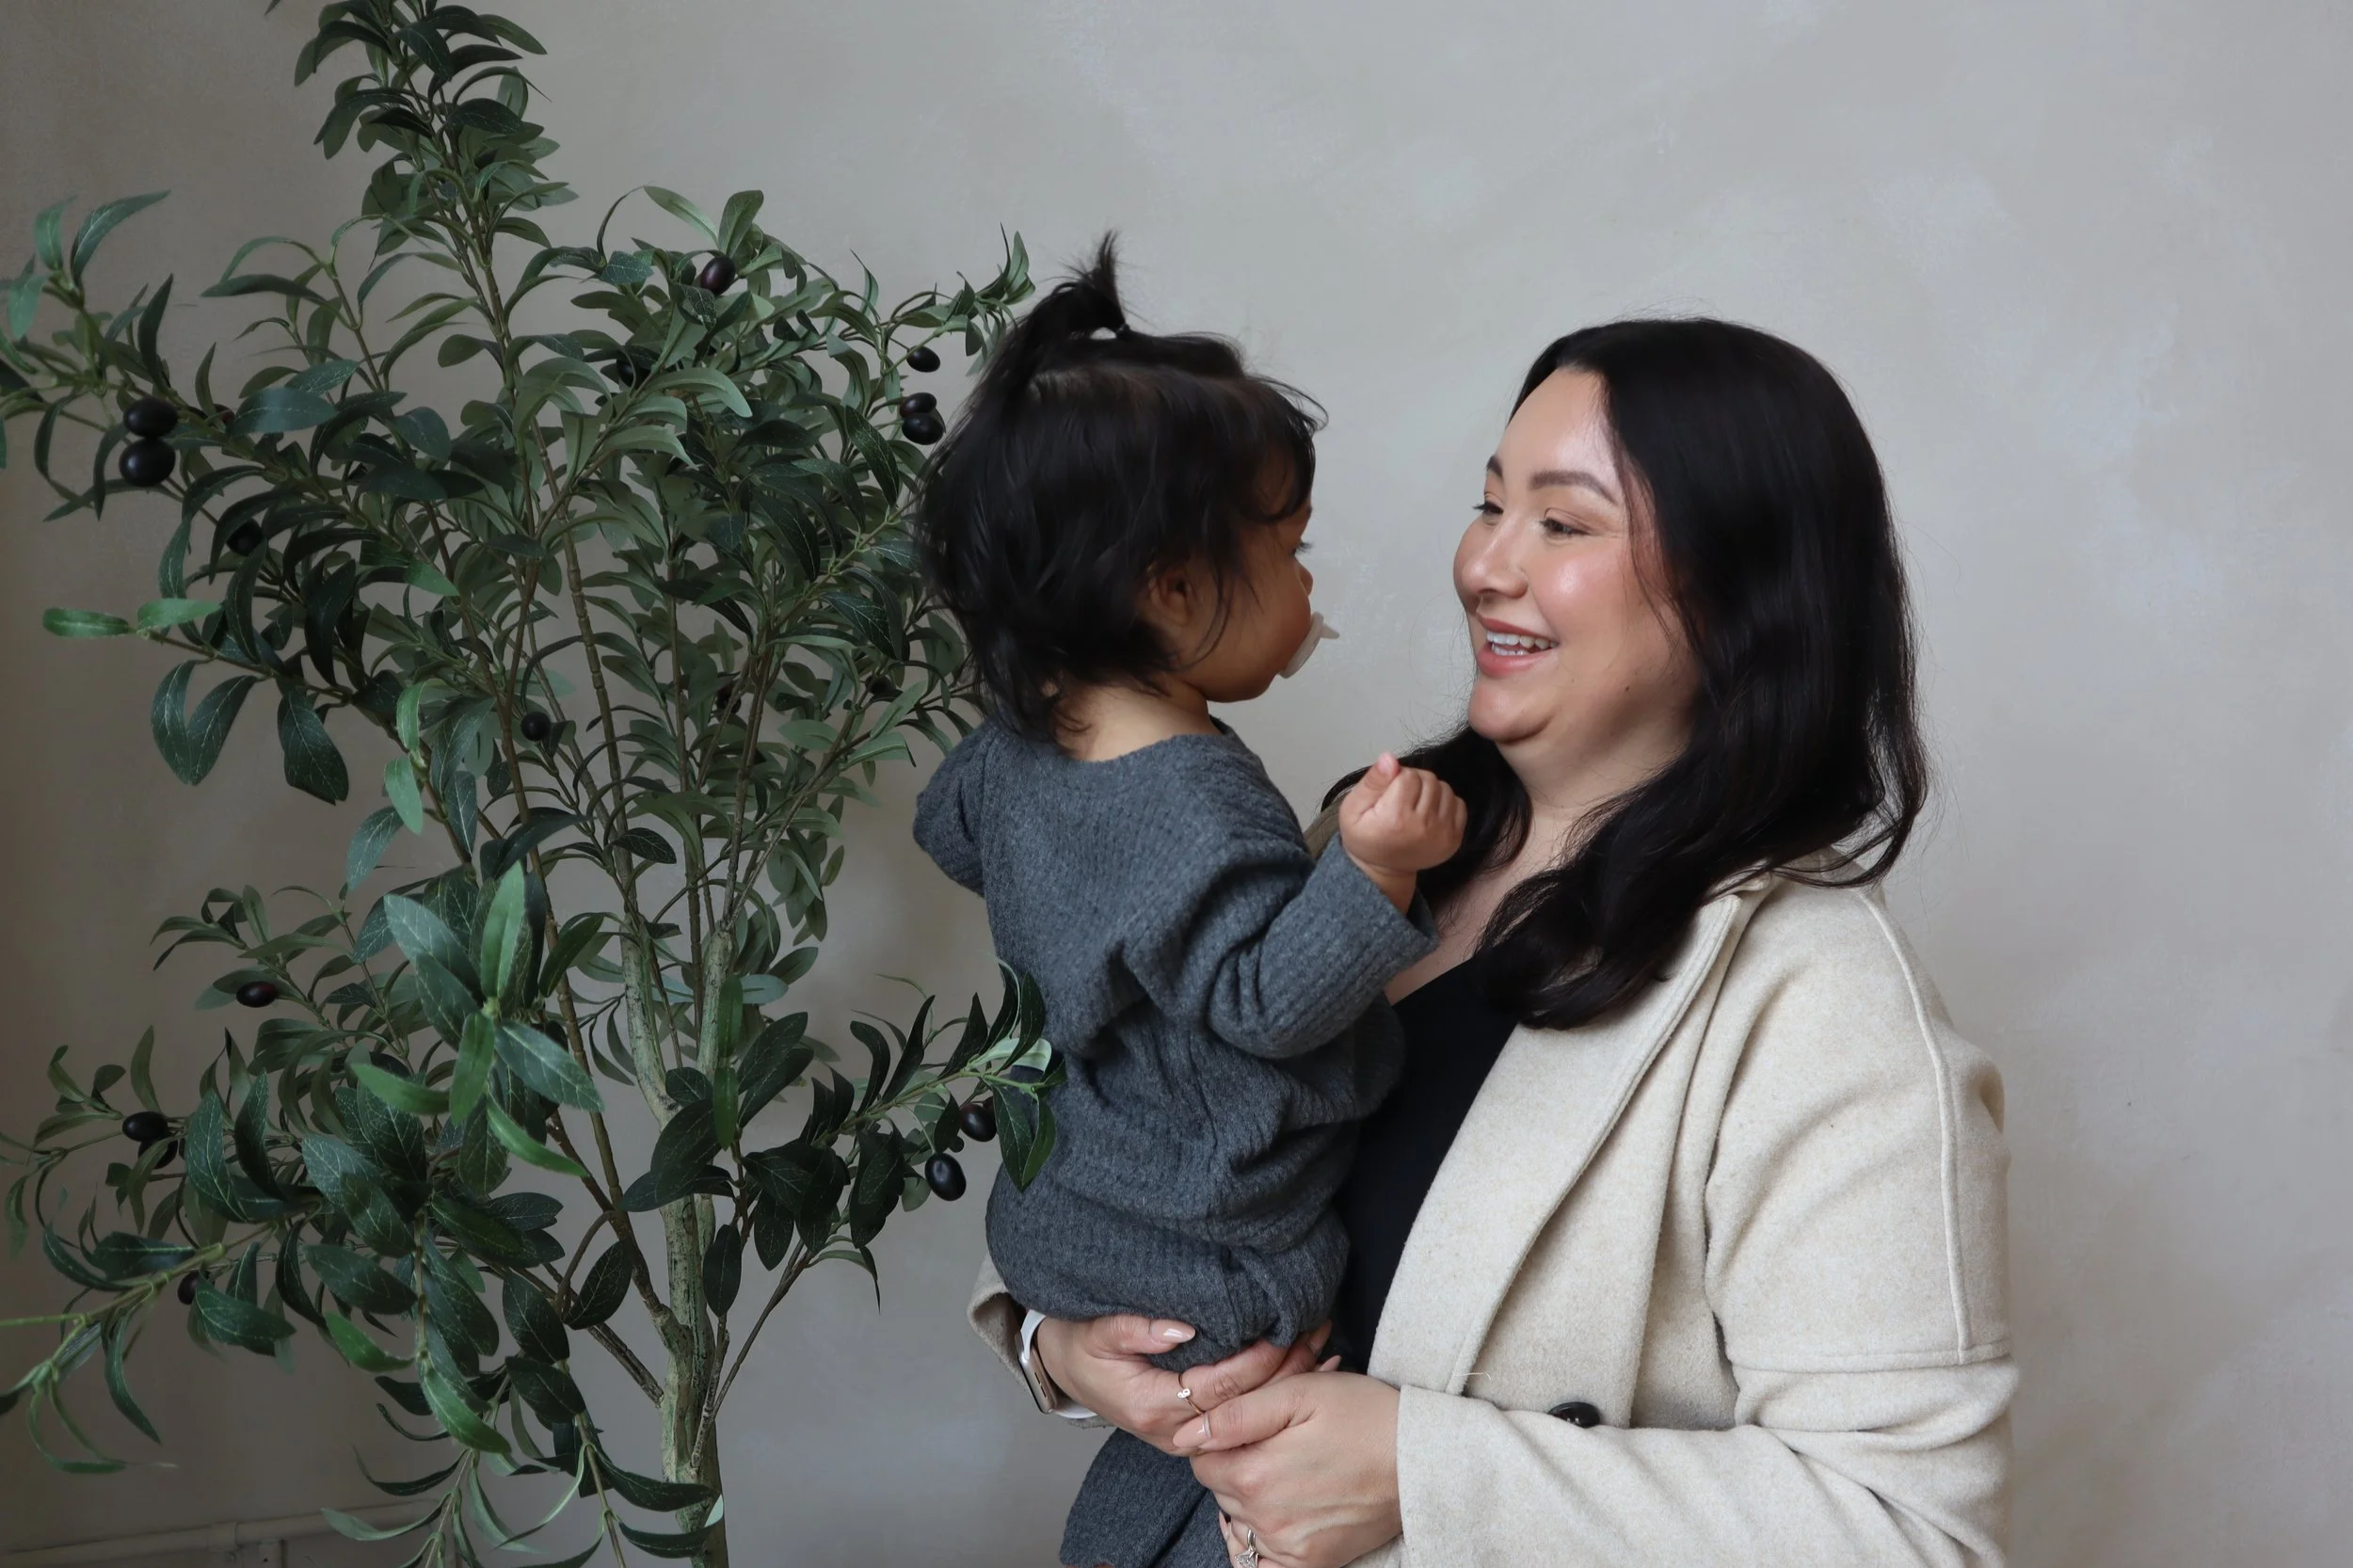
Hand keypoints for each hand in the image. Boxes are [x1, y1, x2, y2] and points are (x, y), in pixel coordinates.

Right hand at [1033, 1315, 1332, 1455]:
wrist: (1064, 1368)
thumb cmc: (1081, 1346)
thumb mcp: (1097, 1330)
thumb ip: (1136, 1329)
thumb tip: (1183, 1329)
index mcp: (1152, 1406)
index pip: (1220, 1387)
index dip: (1256, 1359)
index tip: (1286, 1328)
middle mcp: (1175, 1430)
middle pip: (1244, 1407)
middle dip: (1284, 1370)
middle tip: (1319, 1331)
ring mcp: (1187, 1434)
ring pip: (1249, 1416)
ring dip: (1288, 1382)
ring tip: (1323, 1345)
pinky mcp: (1196, 1428)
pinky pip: (1243, 1417)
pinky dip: (1276, 1394)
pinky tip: (1308, 1371)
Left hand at [1179, 1371, 1402, 1567]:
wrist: (1423, 1458)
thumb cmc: (1364, 1415)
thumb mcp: (1301, 1392)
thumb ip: (1237, 1412)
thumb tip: (1186, 1433)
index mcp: (1255, 1473)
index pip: (1201, 1461)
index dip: (1219, 1438)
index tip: (1249, 1427)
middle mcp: (1266, 1519)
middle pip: (1220, 1491)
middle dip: (1236, 1466)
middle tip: (1277, 1444)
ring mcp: (1289, 1548)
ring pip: (1240, 1524)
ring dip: (1250, 1500)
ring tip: (1287, 1474)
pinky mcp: (1312, 1564)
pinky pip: (1260, 1566)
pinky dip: (1259, 1546)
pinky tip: (1278, 1518)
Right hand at [1339, 754, 1466, 910]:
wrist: (1382, 870)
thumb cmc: (1364, 836)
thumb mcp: (1352, 809)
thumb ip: (1372, 782)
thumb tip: (1390, 758)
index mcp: (1396, 818)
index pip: (1407, 774)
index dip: (1396, 778)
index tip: (1388, 794)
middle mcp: (1424, 826)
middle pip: (1428, 779)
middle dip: (1414, 782)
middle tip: (1401, 799)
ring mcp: (1443, 834)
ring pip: (1444, 788)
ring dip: (1430, 791)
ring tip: (1415, 805)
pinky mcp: (1455, 839)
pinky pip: (1459, 804)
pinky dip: (1445, 803)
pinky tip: (1429, 813)